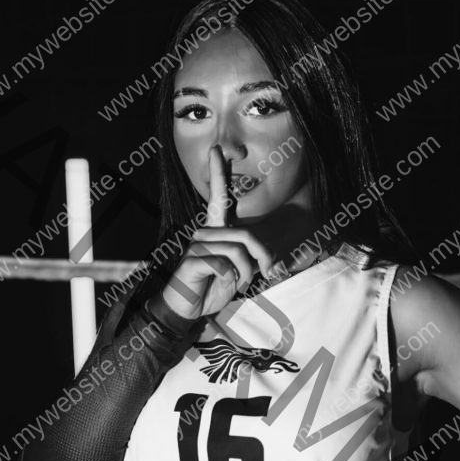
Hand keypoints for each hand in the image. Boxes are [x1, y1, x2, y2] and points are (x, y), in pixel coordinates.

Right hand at [161, 146, 275, 319]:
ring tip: (240, 283)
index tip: (216, 150)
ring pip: (237, 251)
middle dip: (263, 256)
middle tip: (268, 273)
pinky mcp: (192, 260)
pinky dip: (231, 278)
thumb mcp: (238, 273)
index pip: (218, 198)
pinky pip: (224, 264)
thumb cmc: (212, 288)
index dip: (218, 174)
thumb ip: (252, 260)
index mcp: (215, 232)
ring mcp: (196, 246)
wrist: (187, 310)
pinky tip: (223, 285)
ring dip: (247, 272)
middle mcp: (204, 234)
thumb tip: (272, 258)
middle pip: (245, 235)